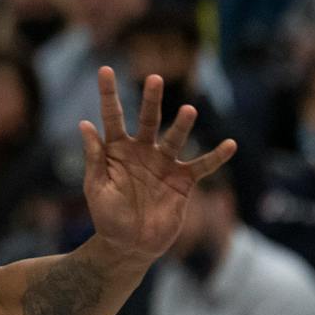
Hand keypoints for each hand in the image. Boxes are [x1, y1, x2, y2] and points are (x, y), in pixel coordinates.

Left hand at [79, 69, 235, 260]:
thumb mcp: (95, 187)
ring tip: (188, 110)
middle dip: (151, 100)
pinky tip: (229, 144)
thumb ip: (94, 157)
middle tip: (154, 78)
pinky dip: (216, 156)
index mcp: (116, 150)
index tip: (105, 69)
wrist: (129, 244)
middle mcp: (142, 151)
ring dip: (182, 125)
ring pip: (175, 138)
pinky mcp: (183, 181)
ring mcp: (164, 164)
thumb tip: (84, 124)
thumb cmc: (107, 216)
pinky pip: (202, 166)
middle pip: (148, 119)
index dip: (108, 94)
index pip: (112, 116)